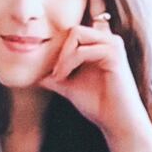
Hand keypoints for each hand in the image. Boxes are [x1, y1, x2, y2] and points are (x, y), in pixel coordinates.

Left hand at [51, 21, 151, 151]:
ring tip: (57, 77)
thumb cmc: (98, 105)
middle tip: (52, 73)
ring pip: (76, 34)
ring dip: (62, 56)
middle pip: (73, 29)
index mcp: (101, 44)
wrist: (117, 122)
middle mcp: (109, 40)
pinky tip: (63, 78)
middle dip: (58, 50)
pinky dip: (68, 63)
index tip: (50, 70)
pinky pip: (82, 50)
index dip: (58, 46)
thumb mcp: (69, 86)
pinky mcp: (114, 54)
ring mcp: (113, 45)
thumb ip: (54, 75)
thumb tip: (34, 73)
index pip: (73, 31)